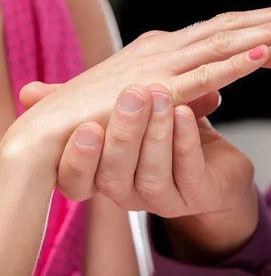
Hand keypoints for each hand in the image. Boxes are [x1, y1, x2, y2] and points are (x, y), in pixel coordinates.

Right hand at [2, 6, 270, 186]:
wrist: (52, 132)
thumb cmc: (97, 113)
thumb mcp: (152, 96)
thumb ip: (186, 91)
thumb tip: (216, 95)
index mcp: (163, 48)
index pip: (218, 30)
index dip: (255, 22)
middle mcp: (165, 49)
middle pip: (228, 28)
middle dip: (269, 18)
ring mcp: (162, 68)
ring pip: (223, 45)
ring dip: (262, 33)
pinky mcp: (158, 93)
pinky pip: (205, 76)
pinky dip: (236, 64)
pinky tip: (264, 56)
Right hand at [55, 83, 257, 257]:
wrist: (219, 167)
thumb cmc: (166, 136)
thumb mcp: (128, 116)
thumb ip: (90, 103)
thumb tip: (31, 90)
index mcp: (104, 176)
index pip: (77, 181)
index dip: (78, 158)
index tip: (83, 124)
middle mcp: (129, 194)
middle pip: (114, 174)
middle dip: (122, 133)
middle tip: (132, 95)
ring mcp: (164, 199)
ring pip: (152, 174)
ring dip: (156, 132)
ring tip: (161, 96)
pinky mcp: (198, 196)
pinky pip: (189, 171)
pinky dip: (185, 140)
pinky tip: (186, 112)